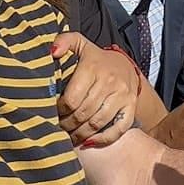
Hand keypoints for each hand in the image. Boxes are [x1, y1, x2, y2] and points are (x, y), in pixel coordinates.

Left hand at [53, 33, 140, 147]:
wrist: (124, 64)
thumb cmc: (94, 58)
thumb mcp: (79, 43)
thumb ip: (63, 42)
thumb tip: (53, 52)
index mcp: (93, 67)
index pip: (71, 98)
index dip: (59, 110)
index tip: (52, 113)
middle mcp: (109, 81)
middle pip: (83, 113)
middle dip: (67, 125)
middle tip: (58, 129)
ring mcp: (122, 95)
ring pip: (97, 123)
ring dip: (81, 134)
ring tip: (70, 137)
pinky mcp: (131, 107)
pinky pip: (118, 129)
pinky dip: (103, 139)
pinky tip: (89, 142)